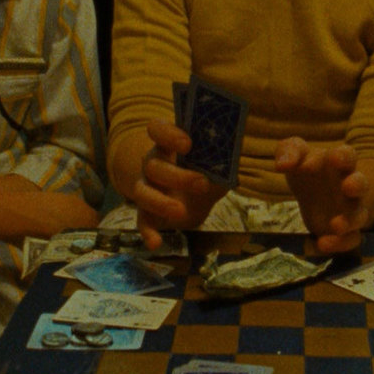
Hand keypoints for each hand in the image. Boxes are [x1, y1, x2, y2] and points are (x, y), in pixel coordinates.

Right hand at [131, 121, 227, 248]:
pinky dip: (147, 233)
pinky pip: (141, 222)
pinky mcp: (148, 213)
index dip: (168, 134)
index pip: (157, 129)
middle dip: (178, 176)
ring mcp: (147, 188)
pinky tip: (155, 243)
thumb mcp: (219, 163)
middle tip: (202, 184)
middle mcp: (153, 163)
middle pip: (153, 164)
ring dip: (160, 202)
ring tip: (180, 211)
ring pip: (142, 192)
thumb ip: (222, 157)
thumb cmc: (208, 172)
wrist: (200, 200)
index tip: (188, 145)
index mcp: (169, 144)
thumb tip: (231, 152)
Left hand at [276, 138, 372, 253]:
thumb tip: (282, 165)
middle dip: (357, 185)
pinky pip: (352, 240)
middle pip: (362, 184)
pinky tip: (322, 244)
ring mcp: (350, 209)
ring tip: (335, 225)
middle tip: (348, 187)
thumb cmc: (306, 168)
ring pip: (360, 216)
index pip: (348, 155)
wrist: (310, 192)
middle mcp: (350, 185)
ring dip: (350, 221)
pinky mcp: (346, 230)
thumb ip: (289, 151)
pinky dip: (340, 244)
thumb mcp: (293, 154)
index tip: (334, 158)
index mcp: (339, 162)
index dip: (343, 157)